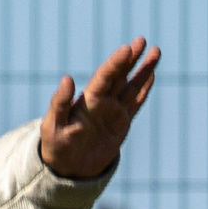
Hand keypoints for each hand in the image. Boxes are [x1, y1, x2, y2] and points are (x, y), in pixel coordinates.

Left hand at [39, 39, 159, 178]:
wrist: (67, 168)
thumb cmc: (55, 146)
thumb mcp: (53, 126)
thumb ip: (59, 103)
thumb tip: (67, 78)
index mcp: (86, 101)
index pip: (104, 77)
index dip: (115, 63)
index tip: (126, 48)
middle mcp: (101, 102)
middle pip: (119, 76)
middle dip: (130, 59)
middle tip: (141, 40)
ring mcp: (113, 111)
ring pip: (131, 86)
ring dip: (143, 70)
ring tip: (155, 51)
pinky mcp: (121, 123)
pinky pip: (135, 103)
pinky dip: (143, 89)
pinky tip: (151, 75)